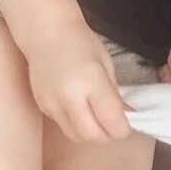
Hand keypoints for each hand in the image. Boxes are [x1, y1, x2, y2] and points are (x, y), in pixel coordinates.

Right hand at [25, 20, 130, 142]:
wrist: (46, 32)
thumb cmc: (81, 42)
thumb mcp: (106, 65)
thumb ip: (115, 95)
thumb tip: (127, 117)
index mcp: (91, 82)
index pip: (112, 122)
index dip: (124, 129)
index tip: (128, 124)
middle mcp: (69, 97)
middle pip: (93, 137)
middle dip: (108, 136)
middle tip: (114, 125)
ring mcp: (53, 104)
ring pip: (77, 137)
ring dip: (91, 134)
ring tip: (98, 119)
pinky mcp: (42, 107)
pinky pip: (64, 126)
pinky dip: (76, 125)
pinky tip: (80, 110)